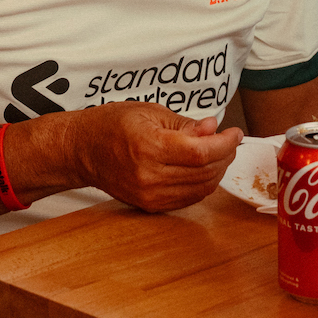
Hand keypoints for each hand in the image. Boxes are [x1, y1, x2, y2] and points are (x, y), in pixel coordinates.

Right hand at [72, 103, 240, 211]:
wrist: (83, 150)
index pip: (201, 152)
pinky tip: (204, 168)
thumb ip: (185, 124)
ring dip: (217, 171)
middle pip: (204, 172)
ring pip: (201, 188)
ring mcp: (149, 195)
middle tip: (229, 141)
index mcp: (149, 147)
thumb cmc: (112, 125)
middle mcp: (149, 176)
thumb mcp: (150, 112)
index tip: (235, 133)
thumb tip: (213, 129)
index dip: (225, 144)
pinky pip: (188, 198)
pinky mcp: (150, 205)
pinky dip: (202, 184)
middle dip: (225, 156)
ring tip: (218, 152)